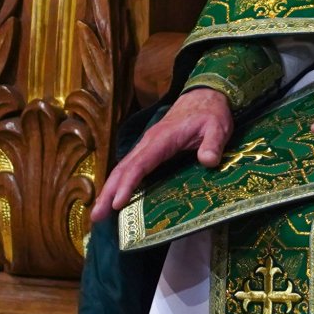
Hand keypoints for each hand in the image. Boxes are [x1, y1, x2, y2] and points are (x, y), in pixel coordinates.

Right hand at [91, 85, 234, 225]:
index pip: (140, 164)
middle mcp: (148, 143)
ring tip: (98, 214)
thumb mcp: (218, 127)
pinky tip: (114, 198)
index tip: (117, 204)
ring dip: (109, 190)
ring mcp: (147, 146)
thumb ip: (213, 144)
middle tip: (96, 217)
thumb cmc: (211, 113)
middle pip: (123, 168)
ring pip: (123, 168)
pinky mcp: (150, 150)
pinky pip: (131, 167)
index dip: (128, 184)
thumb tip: (208, 161)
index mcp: (162, 139)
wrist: (205, 96)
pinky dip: (119, 183)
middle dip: (108, 192)